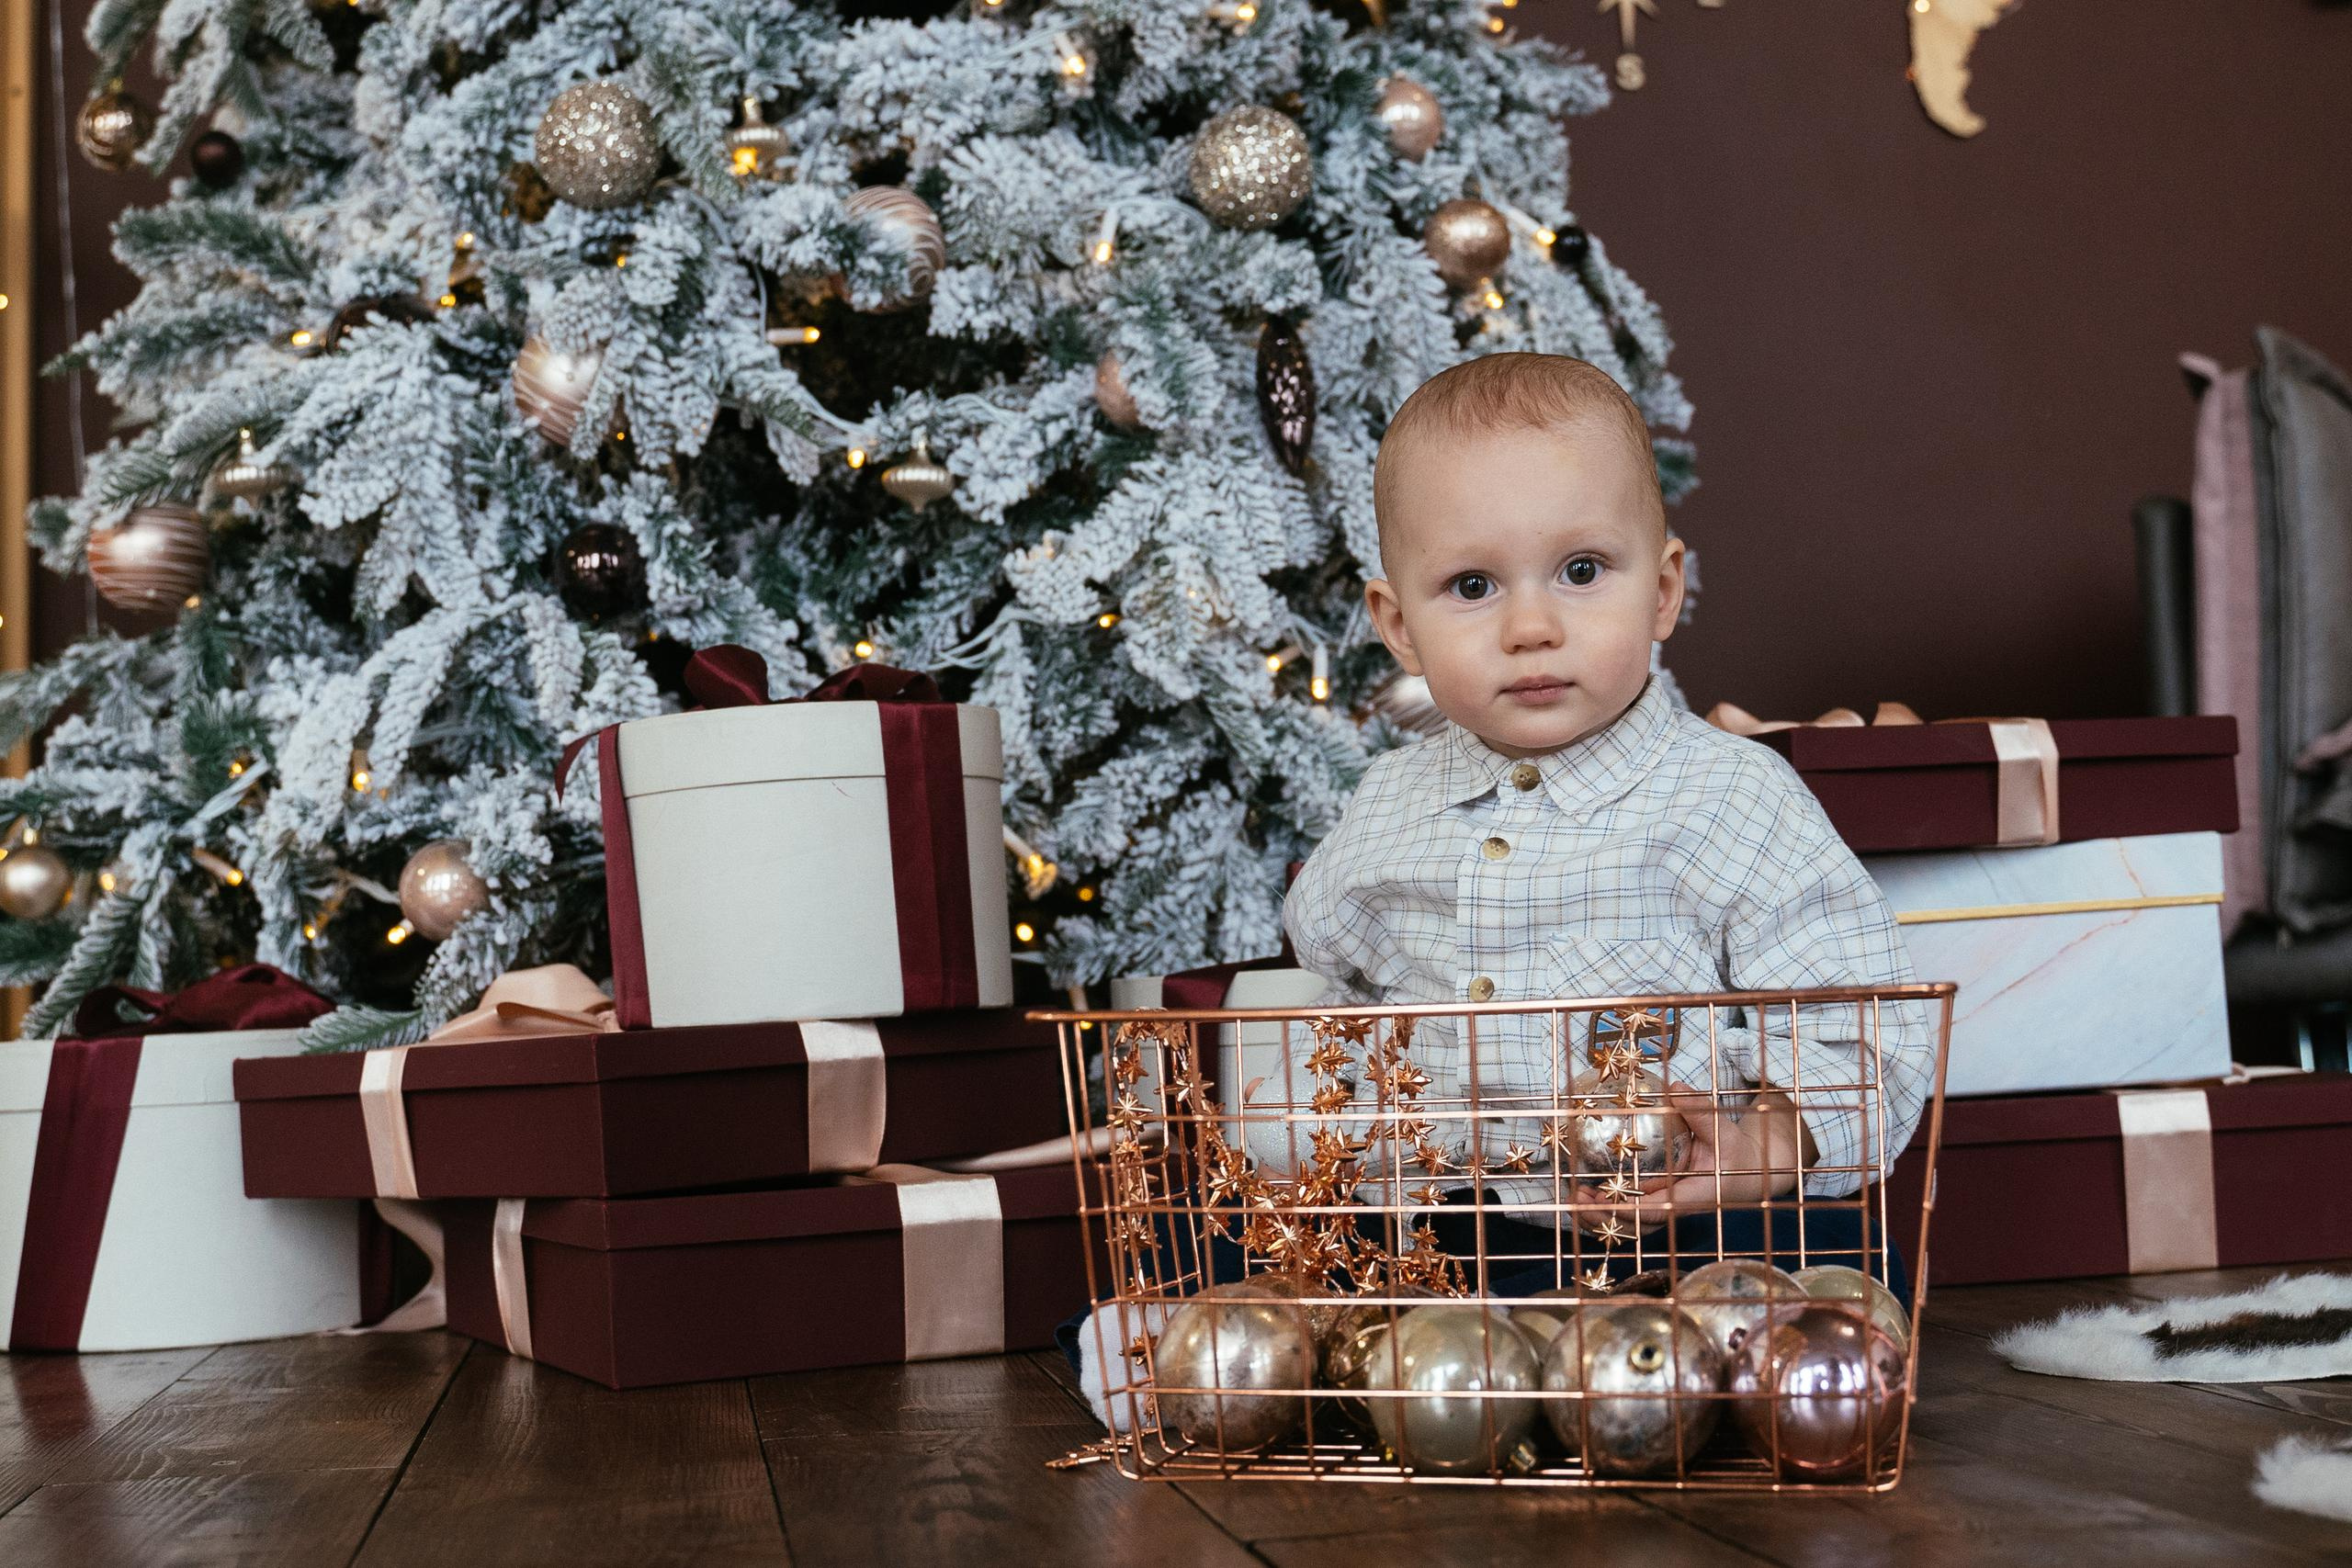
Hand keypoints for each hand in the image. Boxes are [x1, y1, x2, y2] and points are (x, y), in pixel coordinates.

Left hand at [1570, 1088, 1817, 1232]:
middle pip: (1639, 1224)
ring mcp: (1668, 1207)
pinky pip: (1631, 1211)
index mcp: (1696, 1195)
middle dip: (1607, 1216)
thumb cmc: (1735, 1150)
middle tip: (1579, 1198)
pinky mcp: (1660, 1202)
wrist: (1748, 1171)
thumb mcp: (1723, 1129)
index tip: (1607, 1200)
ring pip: (1632, 1223)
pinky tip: (1586, 1193)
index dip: (1633, 1208)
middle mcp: (1678, 1207)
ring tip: (1575, 1197)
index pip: (1662, 1209)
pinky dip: (1608, 1206)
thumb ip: (1700, 1110)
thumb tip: (1676, 1088)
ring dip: (1602, 1215)